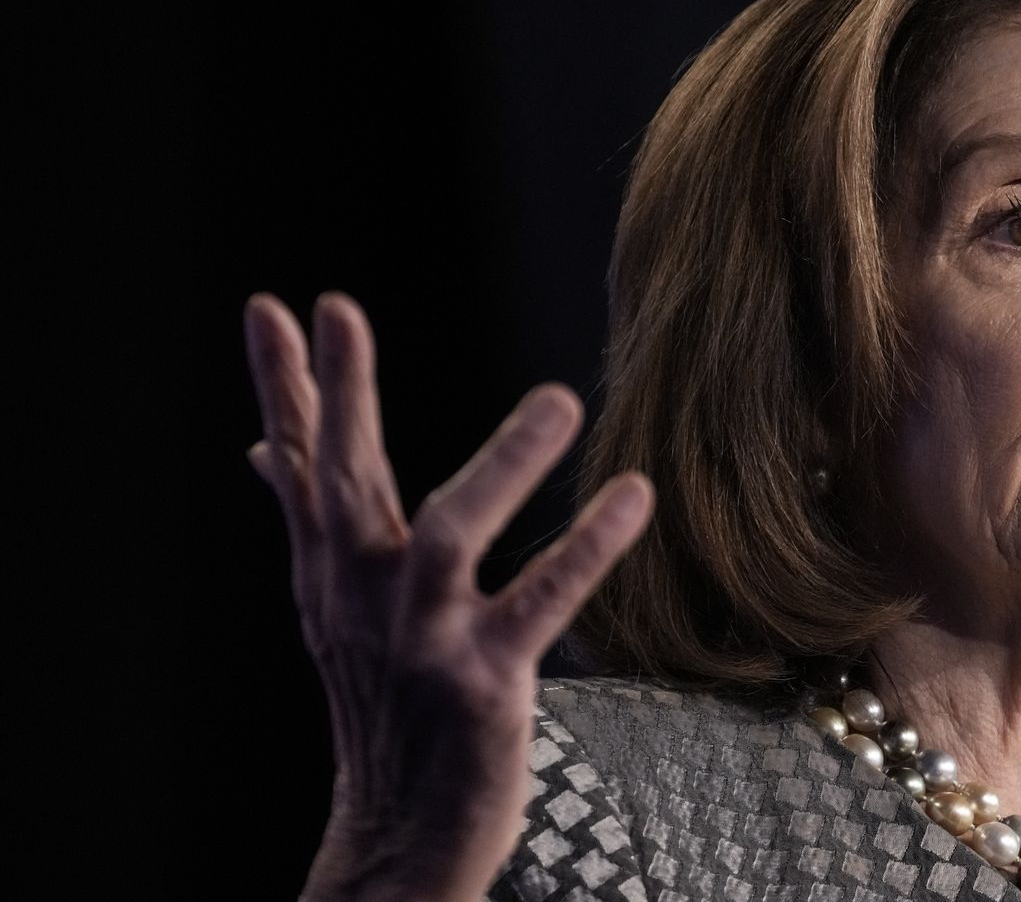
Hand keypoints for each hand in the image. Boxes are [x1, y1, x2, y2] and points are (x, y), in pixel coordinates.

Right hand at [244, 292, 653, 901]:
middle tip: (335, 311)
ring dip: (503, 464)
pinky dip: (587, 550)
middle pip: (345, 483)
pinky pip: (541, 604)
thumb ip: (313, 517)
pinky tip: (634, 497)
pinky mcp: (484, 682)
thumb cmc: (382, 703)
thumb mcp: (336, 606)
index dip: (286, 388)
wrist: (399, 837)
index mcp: (335, 572)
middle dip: (336, 397)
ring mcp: (422, 639)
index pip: (306, 467)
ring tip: (561, 399)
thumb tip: (260, 449)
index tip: (272, 309)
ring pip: (446, 534)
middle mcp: (365, 597)